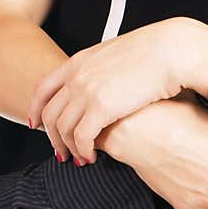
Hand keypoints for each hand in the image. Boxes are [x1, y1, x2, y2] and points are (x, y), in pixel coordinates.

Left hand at [30, 17, 207, 163]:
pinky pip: (81, 137)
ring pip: (63, 129)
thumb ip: (101, 69)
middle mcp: (77, 76)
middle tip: (60, 151)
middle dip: (52, 137)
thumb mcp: (116, 55)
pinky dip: (83, 150)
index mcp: (79, 61)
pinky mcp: (101, 108)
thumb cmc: (155, 52)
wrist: (171, 49)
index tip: (37, 124)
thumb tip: (102, 82)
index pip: (44, 88)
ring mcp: (86, 91)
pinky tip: (92, 157)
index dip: (37, 109)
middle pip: (50, 113)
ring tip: (80, 159)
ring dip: (69, 148)